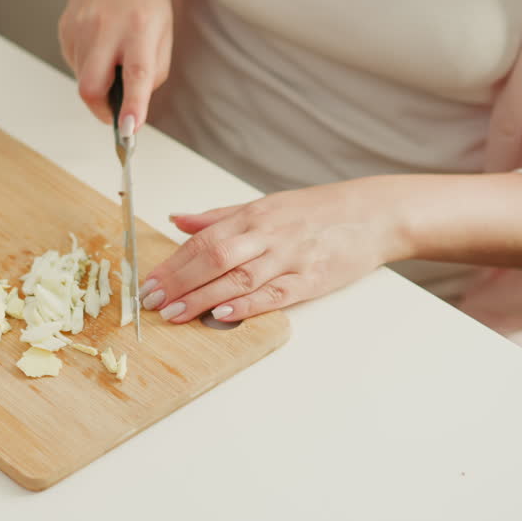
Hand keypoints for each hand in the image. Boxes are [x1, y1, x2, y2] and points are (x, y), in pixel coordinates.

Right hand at [48, 0, 172, 129]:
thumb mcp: (164, 32)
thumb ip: (152, 72)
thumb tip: (132, 108)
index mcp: (140, 27)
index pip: (137, 74)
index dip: (133, 106)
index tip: (130, 130)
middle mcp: (106, 27)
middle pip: (91, 87)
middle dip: (101, 108)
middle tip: (115, 110)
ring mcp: (80, 28)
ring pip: (82, 79)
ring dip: (98, 82)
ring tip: (113, 55)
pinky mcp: (64, 30)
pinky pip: (75, 65)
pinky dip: (89, 66)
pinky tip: (100, 44)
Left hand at [141, 181, 402, 323]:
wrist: (374, 214)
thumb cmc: (319, 211)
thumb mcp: (266, 205)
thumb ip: (220, 217)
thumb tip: (179, 220)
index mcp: (253, 216)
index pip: (203, 240)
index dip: (172, 263)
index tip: (147, 282)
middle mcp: (267, 234)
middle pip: (214, 258)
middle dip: (178, 281)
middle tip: (151, 301)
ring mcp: (289, 257)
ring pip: (238, 278)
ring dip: (202, 298)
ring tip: (174, 314)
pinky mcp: (311, 279)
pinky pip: (274, 294)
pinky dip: (247, 306)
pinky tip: (222, 315)